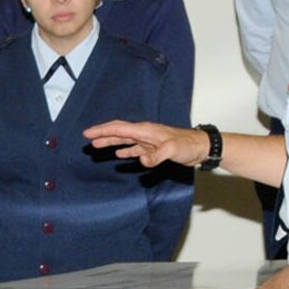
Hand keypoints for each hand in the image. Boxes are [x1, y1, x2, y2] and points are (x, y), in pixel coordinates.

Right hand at [83, 120, 204, 168]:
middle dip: (102, 134)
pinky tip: (119, 153)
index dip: (102, 130)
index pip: (119, 129)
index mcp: (146, 130)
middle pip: (119, 132)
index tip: (88, 133)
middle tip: (87, 137)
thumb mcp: (172, 150)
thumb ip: (156, 155)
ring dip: (110, 142)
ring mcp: (148, 141)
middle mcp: (144, 133)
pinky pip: (134, 148)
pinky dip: (125, 150)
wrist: (201, 147)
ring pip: (124, 139)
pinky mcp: (153, 148)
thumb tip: (142, 160)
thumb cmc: (188, 145)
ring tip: (96, 145)